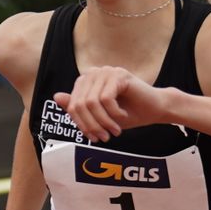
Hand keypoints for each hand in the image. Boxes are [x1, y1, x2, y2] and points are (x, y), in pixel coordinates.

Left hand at [54, 66, 174, 142]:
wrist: (154, 110)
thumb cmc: (128, 113)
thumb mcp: (99, 116)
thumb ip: (78, 107)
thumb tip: (56, 96)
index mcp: (86, 82)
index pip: (72, 105)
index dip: (81, 125)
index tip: (93, 138)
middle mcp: (94, 73)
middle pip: (80, 104)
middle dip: (91, 125)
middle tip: (104, 138)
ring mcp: (106, 71)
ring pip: (92, 103)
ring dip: (103, 121)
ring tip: (114, 131)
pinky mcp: (119, 74)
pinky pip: (106, 98)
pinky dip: (113, 113)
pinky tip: (122, 116)